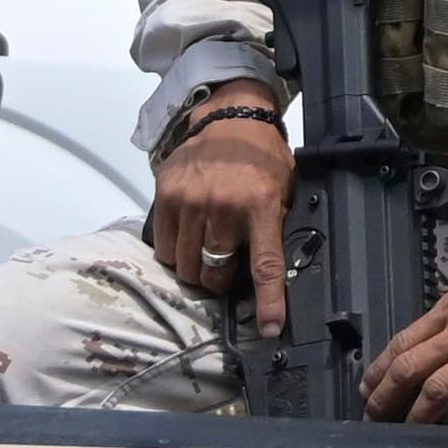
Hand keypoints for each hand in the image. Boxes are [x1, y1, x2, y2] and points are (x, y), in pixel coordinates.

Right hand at [145, 113, 293, 333]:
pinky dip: (176, 253)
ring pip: (186, 266)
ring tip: (206, 251)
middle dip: (220, 281)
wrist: (231, 118)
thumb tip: (273, 271)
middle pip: (214, 273)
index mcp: (261, 206)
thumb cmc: (262, 158)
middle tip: (226, 267)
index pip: (265, 265)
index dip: (269, 302)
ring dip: (196, 268)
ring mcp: (191, 202)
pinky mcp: (166, 196)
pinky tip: (188, 238)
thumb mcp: (283, 189)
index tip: (270, 329)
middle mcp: (224, 206)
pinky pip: (164, 248)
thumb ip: (274, 226)